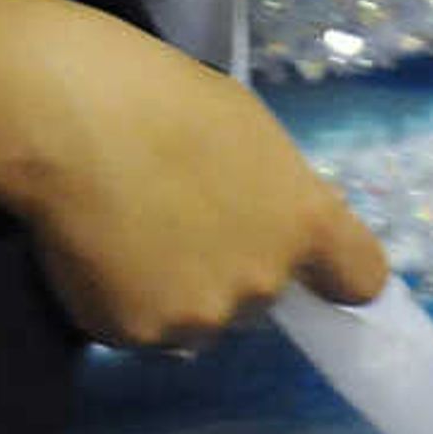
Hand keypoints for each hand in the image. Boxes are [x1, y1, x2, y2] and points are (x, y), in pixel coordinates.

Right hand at [20, 18, 388, 346]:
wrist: (72, 118)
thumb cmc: (162, 99)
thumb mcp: (249, 133)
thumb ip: (273, 194)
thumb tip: (266, 225)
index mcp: (304, 222)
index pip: (360, 279)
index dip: (335, 274)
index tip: (315, 269)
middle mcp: (264, 283)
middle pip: (260, 297)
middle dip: (228, 269)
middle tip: (176, 217)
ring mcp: (202, 316)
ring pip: (196, 318)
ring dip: (173, 292)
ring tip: (127, 231)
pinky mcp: (139, 334)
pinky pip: (139, 326)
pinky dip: (120, 300)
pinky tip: (96, 248)